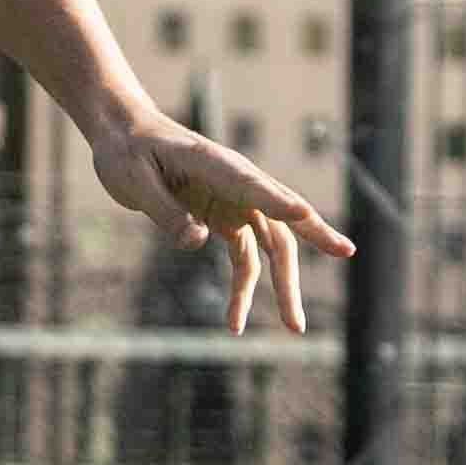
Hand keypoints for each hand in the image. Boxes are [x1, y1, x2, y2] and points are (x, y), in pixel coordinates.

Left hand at [89, 105, 353, 334]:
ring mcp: (233, 203)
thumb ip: (165, 211)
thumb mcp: (133, 180)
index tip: (304, 215)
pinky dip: (244, 289)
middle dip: (308, 248)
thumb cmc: (127, 151)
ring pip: (270, 247)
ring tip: (292, 328)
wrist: (124, 136)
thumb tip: (197, 243)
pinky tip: (236, 323)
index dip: (278, 200)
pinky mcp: (223, 218)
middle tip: (342, 261)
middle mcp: (235, 183)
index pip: (252, 184)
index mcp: (215, 163)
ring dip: (280, 287)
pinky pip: (244, 258)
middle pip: (281, 221)